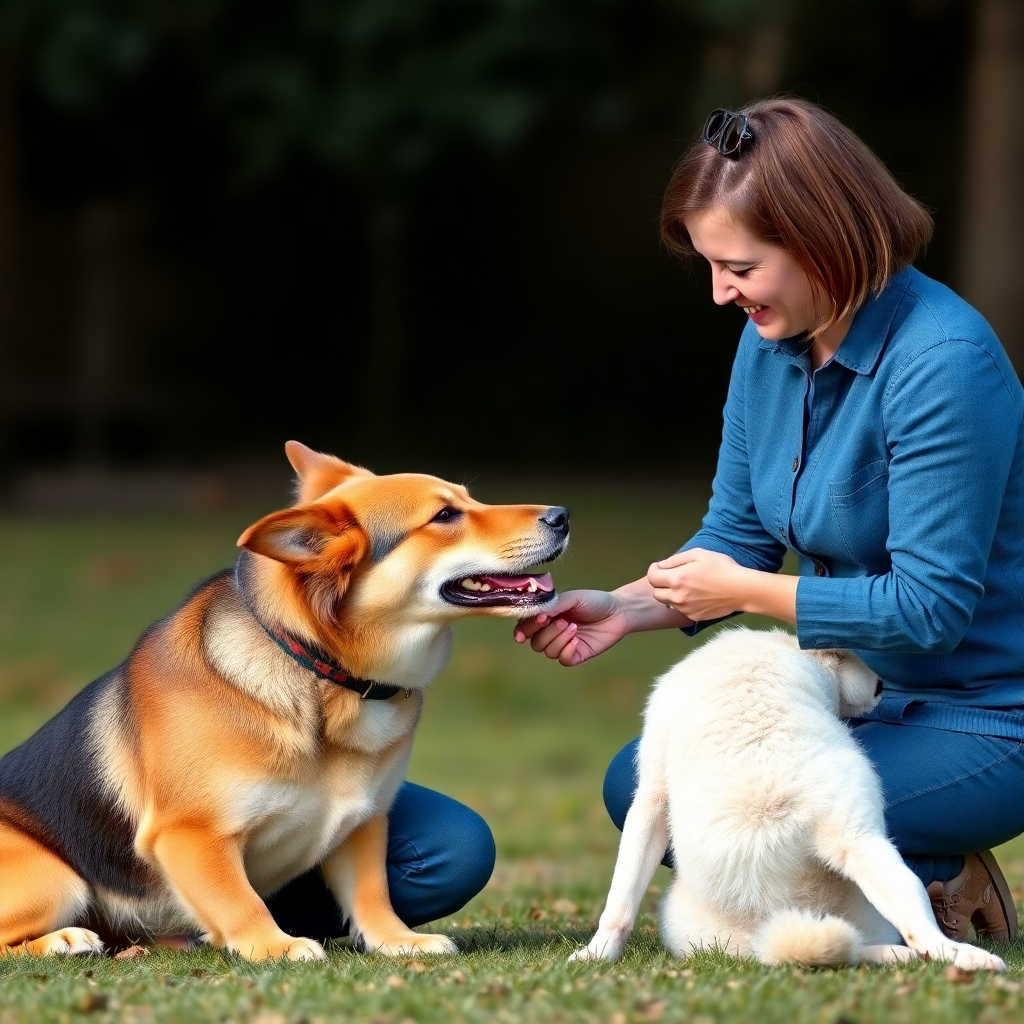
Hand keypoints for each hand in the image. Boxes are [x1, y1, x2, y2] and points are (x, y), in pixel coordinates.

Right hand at [513, 590, 628, 665]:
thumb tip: (536, 613)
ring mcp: (564, 644)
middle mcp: (552, 632)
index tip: (531, 625)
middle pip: (534, 642)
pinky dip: (567, 651)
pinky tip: (577, 641)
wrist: (618, 612)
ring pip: (547, 651)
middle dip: (545, 632)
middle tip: (561, 620)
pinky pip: (563, 660)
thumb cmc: (594, 601)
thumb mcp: (572, 598)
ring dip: (558, 639)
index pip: (526, 626)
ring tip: (574, 627)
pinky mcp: (576, 655)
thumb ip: (553, 604)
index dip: (524, 628)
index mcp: (547, 616)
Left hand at [646, 548, 749, 620]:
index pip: (652, 578)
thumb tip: (662, 565)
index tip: (659, 567)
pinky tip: (696, 596)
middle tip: (671, 577)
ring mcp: (686, 609)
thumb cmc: (721, 567)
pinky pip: (681, 610)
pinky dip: (683, 603)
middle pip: (656, 593)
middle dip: (660, 584)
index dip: (654, 570)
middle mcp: (677, 597)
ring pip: (668, 603)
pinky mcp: (694, 617)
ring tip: (686, 587)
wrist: (741, 589)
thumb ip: (676, 559)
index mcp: (677, 579)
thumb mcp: (698, 554)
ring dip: (671, 595)